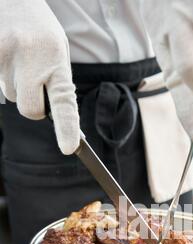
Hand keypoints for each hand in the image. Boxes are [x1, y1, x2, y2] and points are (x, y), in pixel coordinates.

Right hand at [0, 0, 79, 154]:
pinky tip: (6, 57)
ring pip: (10, 97)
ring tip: (18, 59)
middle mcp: (30, 58)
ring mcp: (4, 55)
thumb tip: (56, 116)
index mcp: (55, 59)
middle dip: (33, 106)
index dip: (66, 127)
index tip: (68, 147)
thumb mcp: (57, 50)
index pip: (64, 101)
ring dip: (15, 86)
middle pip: (30, 110)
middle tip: (34, 84)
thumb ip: (57, 81)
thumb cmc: (38, 28)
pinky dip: (1, 77)